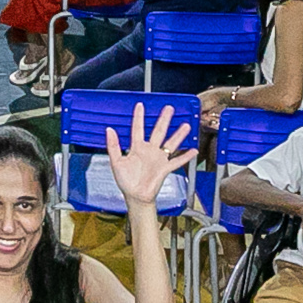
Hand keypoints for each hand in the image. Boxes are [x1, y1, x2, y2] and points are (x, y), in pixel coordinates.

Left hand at [101, 102, 194, 218]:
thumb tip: (109, 130)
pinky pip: (176, 161)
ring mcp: (158, 159)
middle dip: (164, 120)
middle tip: (169, 108)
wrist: (135, 196)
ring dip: (178, 135)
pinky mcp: (164, 168)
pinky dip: (185, 157)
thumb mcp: (116, 162)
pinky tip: (193, 151)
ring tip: (186, 126)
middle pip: (158, 131)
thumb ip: (113, 146)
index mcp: (137, 148)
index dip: (138, 117)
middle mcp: (149, 151)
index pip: (138, 129)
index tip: (140, 105)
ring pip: (170, 143)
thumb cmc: (126, 181)